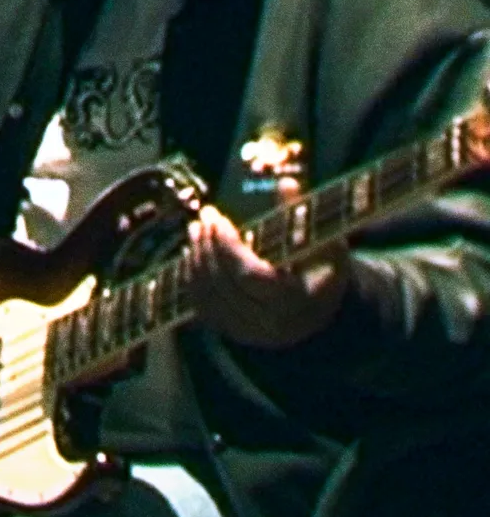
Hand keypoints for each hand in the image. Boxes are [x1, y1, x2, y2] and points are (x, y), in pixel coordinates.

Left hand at [186, 203, 350, 349]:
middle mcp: (272, 324)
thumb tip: (287, 183)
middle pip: (224, 284)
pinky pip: (201, 306)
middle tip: (204, 218)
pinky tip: (191, 254)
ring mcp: (250, 333)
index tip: (219, 219)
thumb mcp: (325, 243)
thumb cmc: (322, 271)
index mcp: (298, 301)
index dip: (228, 246)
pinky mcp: (232, 332)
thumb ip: (303, 217)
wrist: (318, 313)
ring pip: (208, 296)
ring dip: (196, 258)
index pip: (250, 275)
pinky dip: (191, 279)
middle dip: (208, 247)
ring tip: (196, 229)